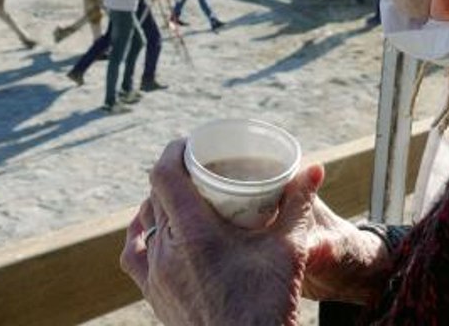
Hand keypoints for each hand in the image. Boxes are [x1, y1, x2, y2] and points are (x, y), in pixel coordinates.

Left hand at [121, 140, 322, 325]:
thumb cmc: (268, 303)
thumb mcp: (288, 249)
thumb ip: (299, 204)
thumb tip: (314, 168)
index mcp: (194, 234)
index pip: (163, 176)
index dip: (172, 151)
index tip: (190, 144)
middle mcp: (166, 251)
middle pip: (155, 196)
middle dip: (173, 174)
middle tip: (197, 167)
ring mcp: (155, 275)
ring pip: (144, 223)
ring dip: (159, 203)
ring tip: (181, 196)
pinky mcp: (154, 295)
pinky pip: (134, 254)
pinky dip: (141, 234)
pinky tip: (155, 230)